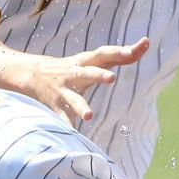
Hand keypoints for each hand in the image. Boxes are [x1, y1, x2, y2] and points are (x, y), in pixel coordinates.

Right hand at [24, 37, 149, 122]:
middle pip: (87, 73)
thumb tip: (146, 43)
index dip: (118, 52)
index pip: (104, 54)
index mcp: (86, 62)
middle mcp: (75, 74)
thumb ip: (120, 55)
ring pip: (74, 99)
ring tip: (89, 115)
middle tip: (112, 78)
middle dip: (98, 75)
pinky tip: (73, 135)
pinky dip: (67, 126)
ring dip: (81, 106)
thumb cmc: (74, 67)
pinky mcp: (56, 107)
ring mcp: (64, 91)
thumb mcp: (93, 59)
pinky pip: (62, 118)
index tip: (133, 51)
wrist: (33, 74)